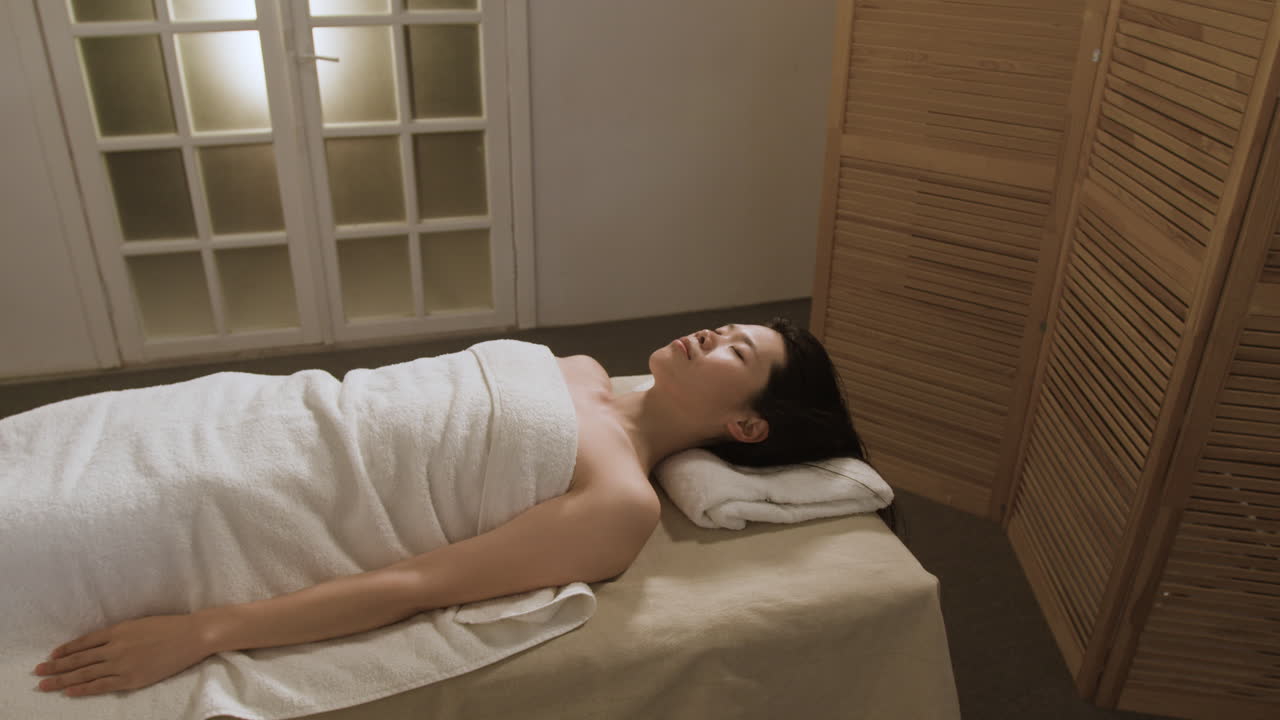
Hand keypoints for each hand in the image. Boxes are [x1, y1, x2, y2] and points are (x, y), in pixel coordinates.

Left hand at [34, 614, 213, 696]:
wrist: (193, 635)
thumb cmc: (170, 627)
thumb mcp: (139, 623)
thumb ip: (119, 633)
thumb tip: (99, 644)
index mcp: (118, 630)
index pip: (84, 642)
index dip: (66, 650)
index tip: (51, 656)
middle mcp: (116, 647)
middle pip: (79, 659)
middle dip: (56, 667)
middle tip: (38, 673)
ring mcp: (123, 664)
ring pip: (85, 673)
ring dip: (62, 680)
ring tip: (45, 685)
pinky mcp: (132, 678)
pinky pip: (102, 685)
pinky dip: (84, 688)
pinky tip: (70, 692)